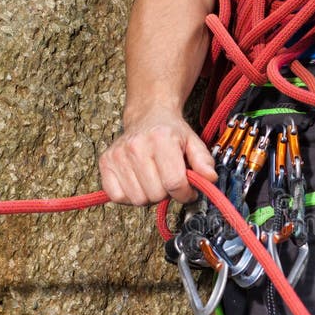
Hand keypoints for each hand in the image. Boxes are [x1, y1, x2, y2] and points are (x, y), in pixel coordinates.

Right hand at [99, 107, 216, 205]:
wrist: (148, 116)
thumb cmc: (171, 132)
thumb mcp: (193, 142)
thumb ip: (204, 161)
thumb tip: (210, 178)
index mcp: (161, 139)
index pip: (174, 183)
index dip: (185, 194)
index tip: (188, 191)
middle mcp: (136, 146)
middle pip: (156, 194)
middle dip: (167, 193)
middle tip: (168, 180)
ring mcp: (118, 155)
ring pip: (138, 199)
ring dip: (149, 195)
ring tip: (154, 179)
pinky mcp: (105, 163)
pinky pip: (117, 196)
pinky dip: (129, 195)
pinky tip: (138, 182)